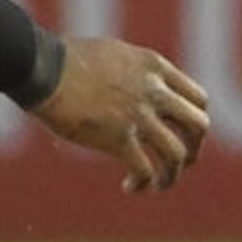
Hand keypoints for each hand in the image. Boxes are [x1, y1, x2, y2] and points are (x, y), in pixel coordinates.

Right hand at [27, 37, 210, 192]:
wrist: (42, 67)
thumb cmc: (62, 59)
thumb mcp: (110, 53)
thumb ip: (129, 70)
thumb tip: (125, 86)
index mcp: (154, 67)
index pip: (198, 98)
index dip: (194, 121)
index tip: (179, 134)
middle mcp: (154, 91)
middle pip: (199, 126)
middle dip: (194, 149)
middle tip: (179, 163)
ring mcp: (138, 115)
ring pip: (177, 154)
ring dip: (172, 175)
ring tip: (158, 185)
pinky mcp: (118, 138)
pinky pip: (145, 170)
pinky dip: (143, 184)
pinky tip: (129, 187)